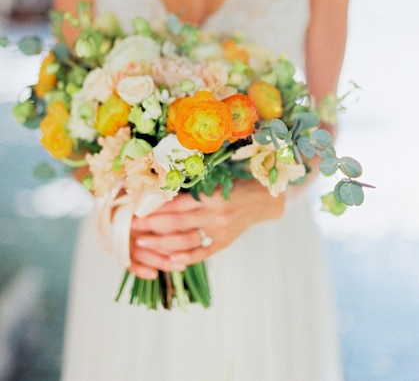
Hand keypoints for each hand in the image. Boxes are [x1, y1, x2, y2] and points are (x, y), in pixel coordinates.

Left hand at [129, 178, 285, 278]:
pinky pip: (201, 253)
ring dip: (161, 244)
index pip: (176, 204)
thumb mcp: (214, 181)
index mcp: (211, 195)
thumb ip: (191, 190)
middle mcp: (215, 214)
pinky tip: (169, 260)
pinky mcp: (224, 242)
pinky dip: (185, 258)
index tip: (136, 211)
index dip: (155, 209)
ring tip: (143, 243)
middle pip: (176, 223)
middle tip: (132, 228)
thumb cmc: (235, 184)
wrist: (263, 199)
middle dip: (151, 226)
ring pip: (185, 241)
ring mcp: (220, 231)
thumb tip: (159, 194)